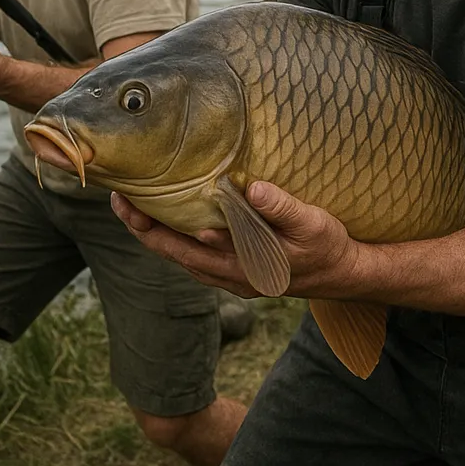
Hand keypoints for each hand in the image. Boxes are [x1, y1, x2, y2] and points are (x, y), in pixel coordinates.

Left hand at [111, 181, 362, 299]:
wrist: (346, 275)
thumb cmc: (328, 247)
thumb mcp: (311, 224)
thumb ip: (282, 208)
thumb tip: (251, 189)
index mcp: (238, 267)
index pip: (181, 247)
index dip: (150, 227)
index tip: (127, 202)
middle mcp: (229, 276)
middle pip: (173, 254)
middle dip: (143, 227)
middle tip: (118, 198)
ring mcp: (233, 276)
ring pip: (184, 256)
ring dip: (160, 233)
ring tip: (139, 207)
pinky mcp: (241, 269)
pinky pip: (199, 256)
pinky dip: (181, 238)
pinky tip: (179, 221)